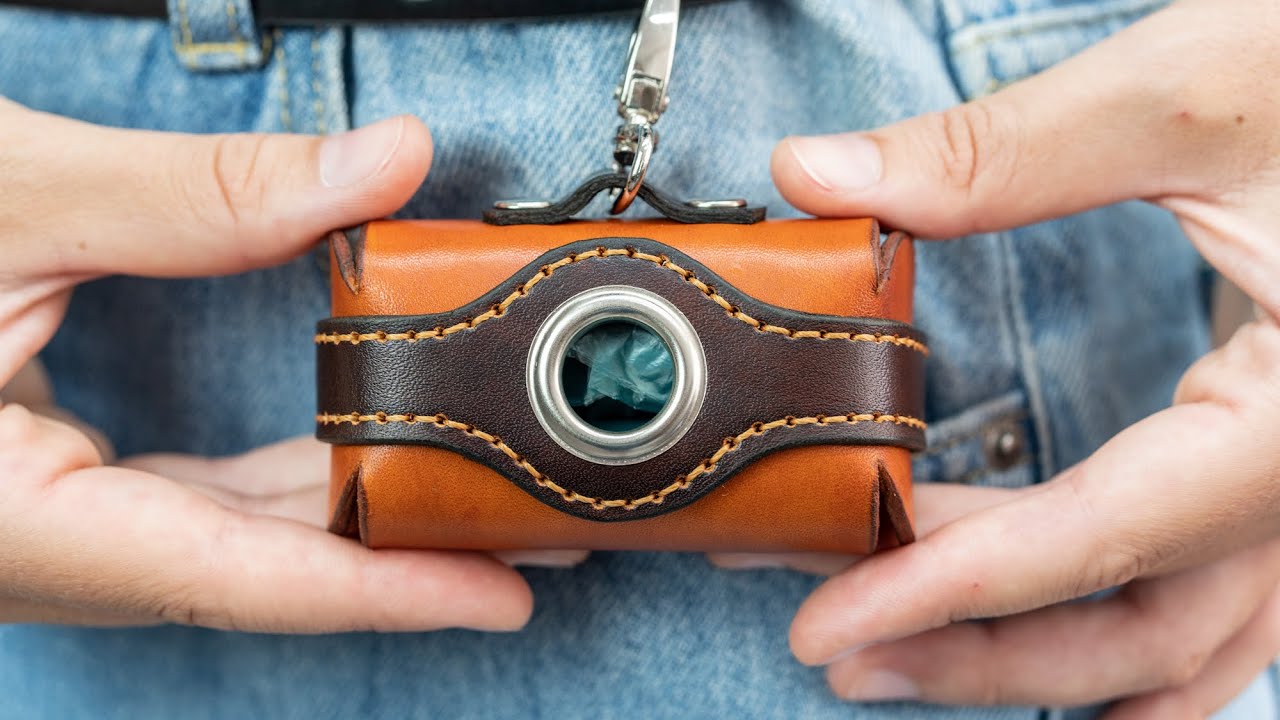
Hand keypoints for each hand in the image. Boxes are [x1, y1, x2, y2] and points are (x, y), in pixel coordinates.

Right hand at [0, 98, 541, 631]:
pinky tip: (348, 456)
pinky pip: (179, 509)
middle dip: (398, 549)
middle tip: (527, 523)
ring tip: (465, 491)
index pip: (238, 577)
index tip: (505, 598)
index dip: (386, 593)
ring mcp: (27, 532)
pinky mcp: (32, 495)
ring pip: (221, 542)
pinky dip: (273, 486)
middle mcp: (21, 555)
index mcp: (5, 525)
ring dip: (346, 517)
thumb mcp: (10, 200)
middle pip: (254, 569)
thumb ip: (210, 195)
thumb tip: (383, 163)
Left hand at [720, 0, 1279, 714]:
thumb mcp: (1186, 98)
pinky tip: (1075, 674)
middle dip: (969, 644)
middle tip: (831, 647)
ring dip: (1036, 659)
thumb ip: (995, 153)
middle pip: (1131, 622)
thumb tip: (816, 175)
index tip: (828, 626)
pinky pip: (1222, 604)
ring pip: (1174, 630)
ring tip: (904, 658)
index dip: (944, 590)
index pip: (1095, 538)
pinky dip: (1137, 651)